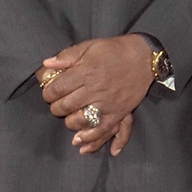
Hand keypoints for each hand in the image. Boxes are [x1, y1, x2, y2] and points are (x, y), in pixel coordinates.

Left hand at [40, 36, 154, 155]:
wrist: (144, 58)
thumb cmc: (115, 51)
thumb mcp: (89, 46)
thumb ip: (67, 55)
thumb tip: (47, 64)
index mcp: (85, 73)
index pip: (56, 89)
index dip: (47, 92)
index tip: (49, 92)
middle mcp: (95, 90)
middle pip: (65, 107)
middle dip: (56, 107)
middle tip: (58, 104)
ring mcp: (107, 104)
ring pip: (80, 122)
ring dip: (70, 122)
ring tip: (70, 117)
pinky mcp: (119, 114)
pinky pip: (103, 131)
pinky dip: (92, 140)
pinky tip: (82, 145)